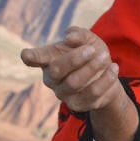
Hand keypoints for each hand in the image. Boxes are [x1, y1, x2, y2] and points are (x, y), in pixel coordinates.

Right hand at [20, 26, 137, 140]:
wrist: (107, 75)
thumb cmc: (91, 54)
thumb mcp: (88, 39)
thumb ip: (79, 34)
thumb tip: (69, 36)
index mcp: (49, 60)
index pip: (36, 58)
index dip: (31, 57)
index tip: (26, 55)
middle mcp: (52, 79)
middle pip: (57, 70)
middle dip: (75, 59)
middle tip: (91, 49)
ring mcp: (63, 94)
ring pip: (75, 82)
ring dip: (93, 67)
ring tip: (106, 56)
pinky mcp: (78, 106)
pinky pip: (93, 93)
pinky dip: (106, 79)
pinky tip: (113, 68)